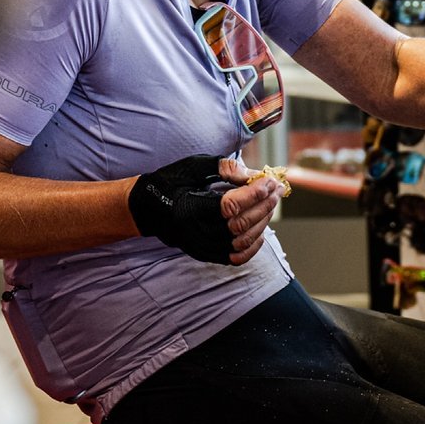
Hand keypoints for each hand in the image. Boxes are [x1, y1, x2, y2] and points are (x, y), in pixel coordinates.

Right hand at [126, 154, 283, 266]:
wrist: (147, 209)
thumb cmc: (171, 182)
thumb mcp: (194, 166)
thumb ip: (224, 168)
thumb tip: (254, 175)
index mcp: (189, 209)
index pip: (230, 205)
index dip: (254, 193)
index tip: (270, 180)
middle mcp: (195, 233)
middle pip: (240, 223)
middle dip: (264, 205)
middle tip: (277, 188)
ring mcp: (200, 247)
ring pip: (242, 241)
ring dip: (262, 221)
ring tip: (272, 202)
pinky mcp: (205, 255)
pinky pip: (236, 257)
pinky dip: (253, 244)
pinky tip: (262, 227)